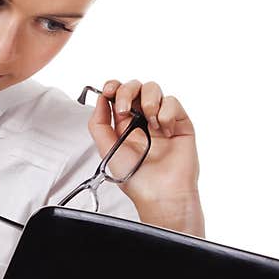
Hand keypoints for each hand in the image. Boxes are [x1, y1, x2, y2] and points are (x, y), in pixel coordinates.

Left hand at [87, 79, 199, 204]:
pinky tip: (164, 132)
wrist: (160, 192)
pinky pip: (172, 101)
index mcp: (124, 125)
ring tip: (150, 124)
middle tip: (125, 111)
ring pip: (153, 89)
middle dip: (127, 92)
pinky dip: (166, 113)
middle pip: (134, 86)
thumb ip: (98, 123)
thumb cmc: (135, 178)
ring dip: (148, 102)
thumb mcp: (106, 149)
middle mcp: (142, 119)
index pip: (118, 94)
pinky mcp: (180, 122)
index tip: (109, 90)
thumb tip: (100, 99)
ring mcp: (161, 119)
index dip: (113, 87)